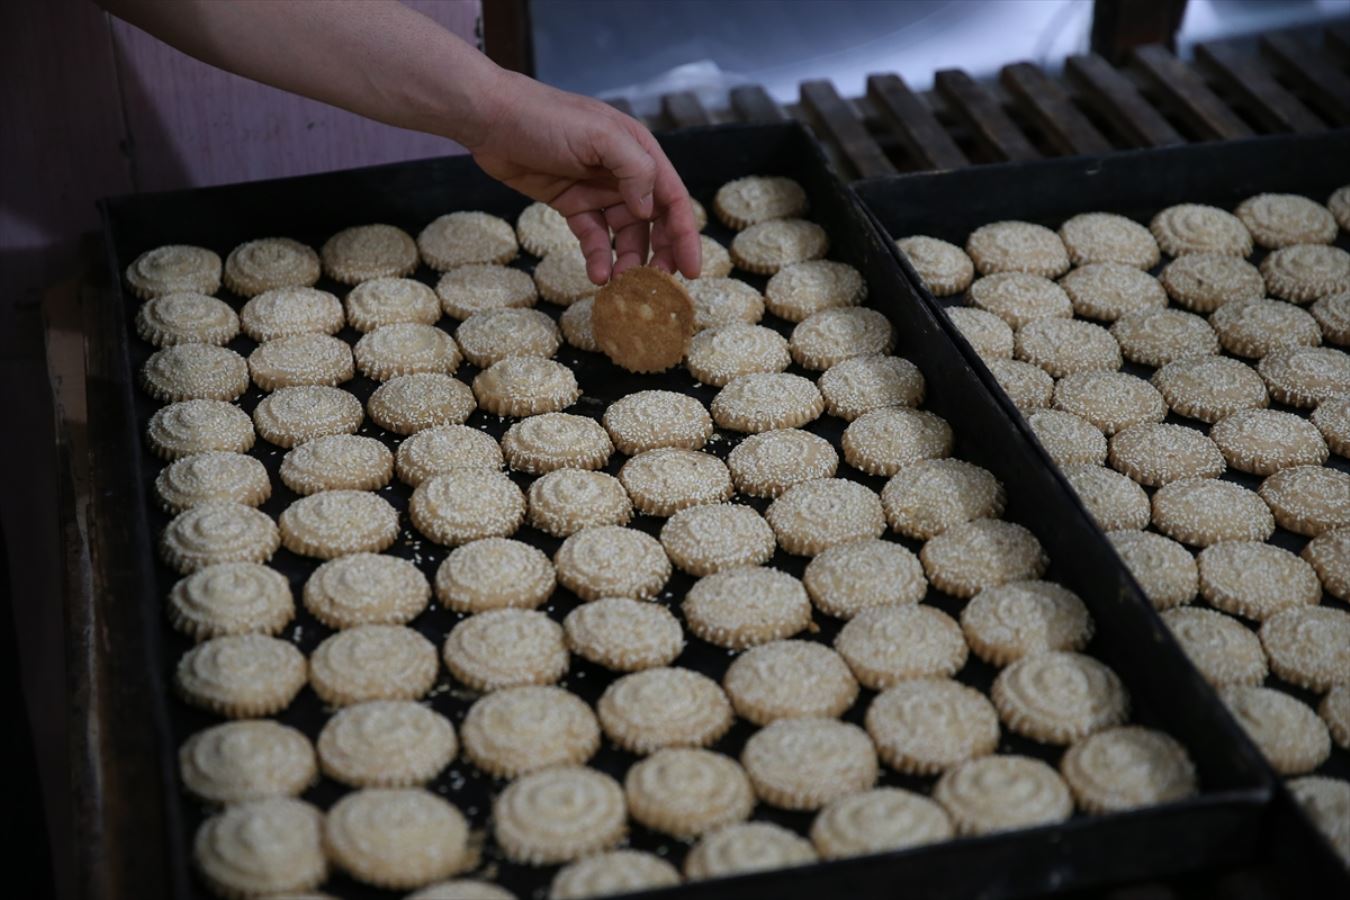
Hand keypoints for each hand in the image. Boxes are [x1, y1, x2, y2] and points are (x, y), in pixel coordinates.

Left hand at [466, 71, 701, 284]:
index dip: (685, 236)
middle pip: (654, 222)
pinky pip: (593, 237)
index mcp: (640, 152)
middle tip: (656, 285)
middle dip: (659, 254)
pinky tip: (598, 274)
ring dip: (627, 260)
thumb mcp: (599, 136)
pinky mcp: (572, 204)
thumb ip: (634, 170)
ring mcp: (597, 190)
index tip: (691, 271)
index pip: (673, 200)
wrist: (491, 119)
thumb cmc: (546, 119)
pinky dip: (598, 257)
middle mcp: (624, 173)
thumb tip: (649, 211)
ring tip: (621, 284)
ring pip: (624, 235)